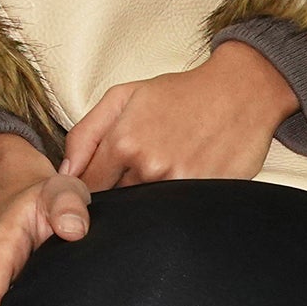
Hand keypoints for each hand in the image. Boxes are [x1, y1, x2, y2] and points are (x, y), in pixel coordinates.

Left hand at [59, 41, 298, 191]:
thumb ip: (86, 132)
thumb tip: (65, 171)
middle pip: (115, 203)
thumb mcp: (124, 96)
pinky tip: (178, 188)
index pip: (87, 187)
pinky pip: (175, 214)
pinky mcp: (205, 196)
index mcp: (124, 141)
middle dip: (115, 198)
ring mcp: (179, 184)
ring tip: (157, 180)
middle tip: (128, 184)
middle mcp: (149, 166)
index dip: (85, 192)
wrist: (241, 91)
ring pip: (143, 212)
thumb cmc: (181, 93)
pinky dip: (171, 208)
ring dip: (143, 206)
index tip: (92, 190)